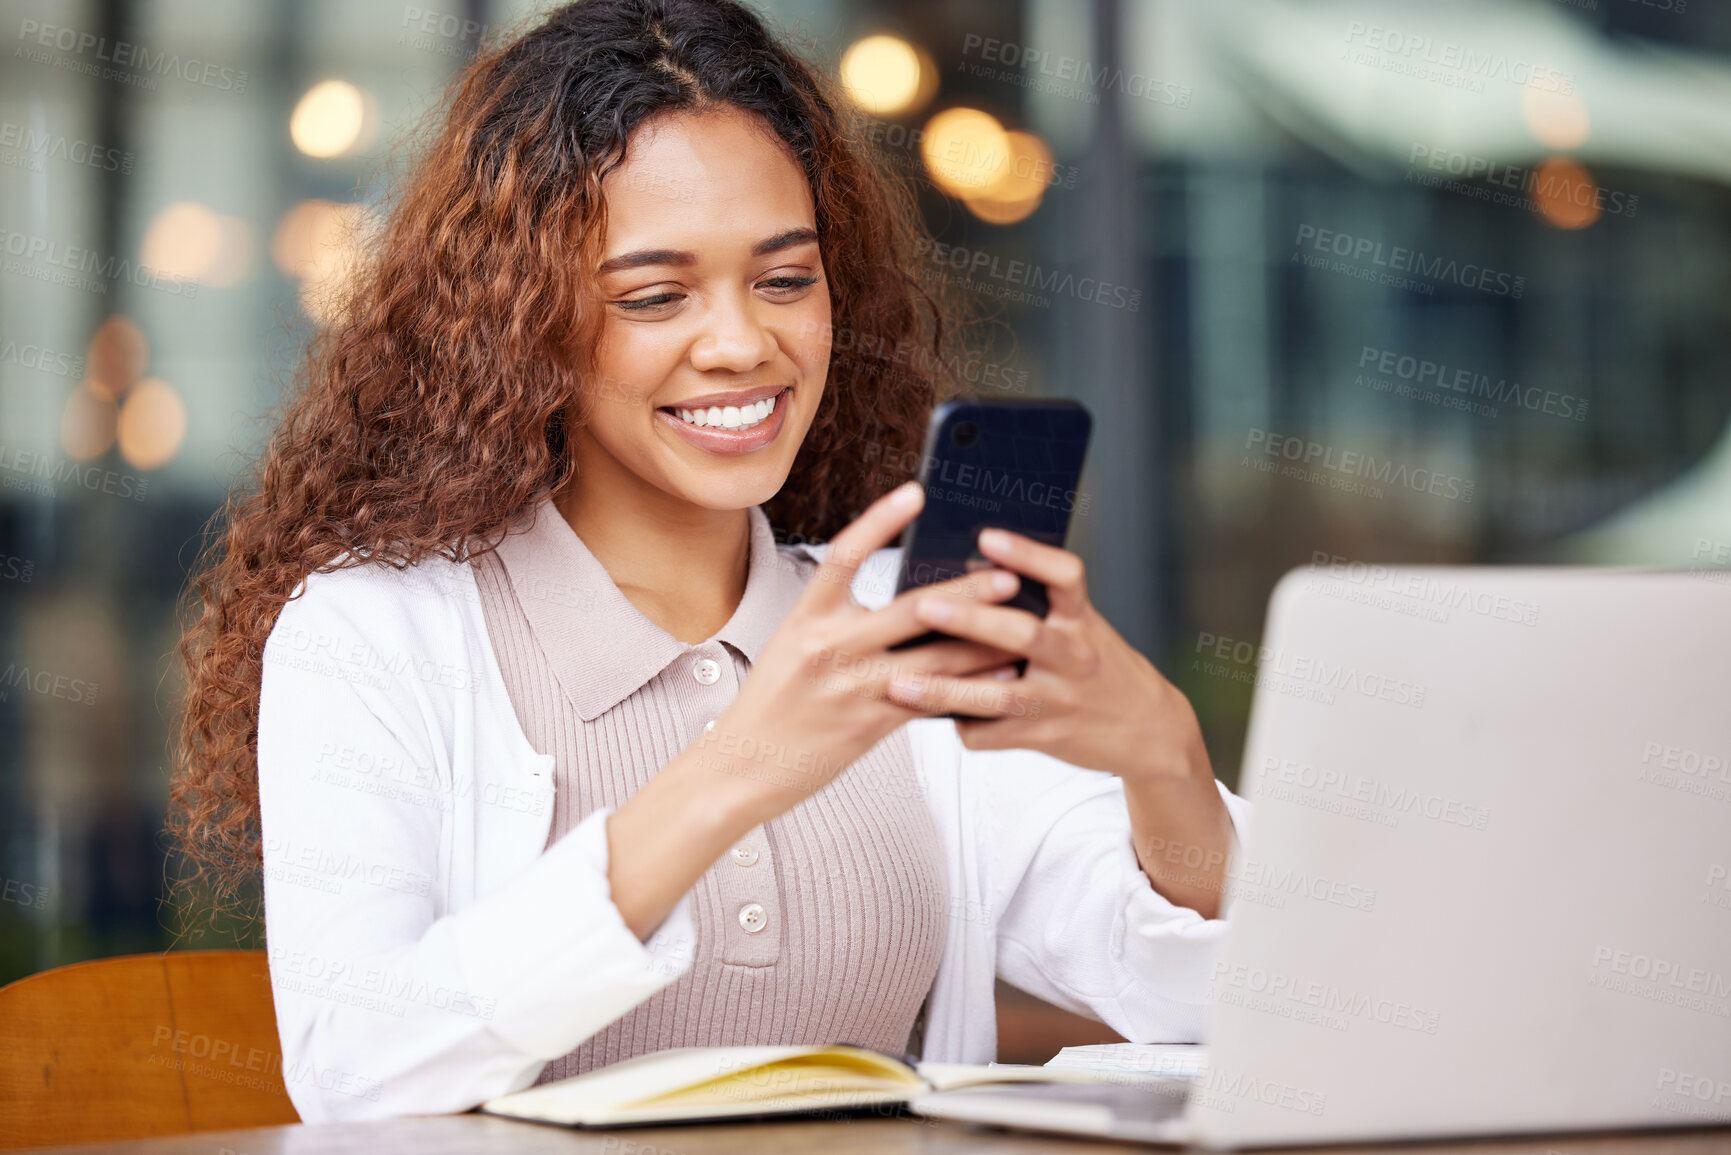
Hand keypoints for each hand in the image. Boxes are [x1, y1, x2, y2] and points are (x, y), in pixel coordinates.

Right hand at [704, 482, 1023, 823]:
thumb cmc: (773, 703)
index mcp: (805, 616)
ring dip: (983, 640)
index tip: (916, 493)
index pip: (844, 555)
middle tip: (1007, 573)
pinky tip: (1000, 675)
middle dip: (966, 591)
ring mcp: (851, 685)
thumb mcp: (794, 646)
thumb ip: (842, 624)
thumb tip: (908, 605)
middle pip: (911, 608)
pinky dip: (970, 685)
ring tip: (1022, 623)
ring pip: (934, 658)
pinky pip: (932, 699)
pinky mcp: (869, 723)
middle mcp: (828, 645)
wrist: (742, 765)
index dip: (880, 520)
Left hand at [882, 528, 1208, 785]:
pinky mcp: (1045, 737)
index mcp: (1083, 620)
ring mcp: (1058, 699)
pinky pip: (993, 735)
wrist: (1151, 730)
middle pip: (1022, 635)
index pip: (1065, 576)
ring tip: (897, 682)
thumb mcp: (1084, 627)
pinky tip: (934, 716)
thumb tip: (971, 571)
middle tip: (925, 607)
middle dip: (970, 622)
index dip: (1028, 554)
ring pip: (996, 695)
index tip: (987, 536)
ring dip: (944, 690)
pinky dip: (960, 726)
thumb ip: (1041, 606)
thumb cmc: (1101, 668)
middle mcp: (1074, 656)